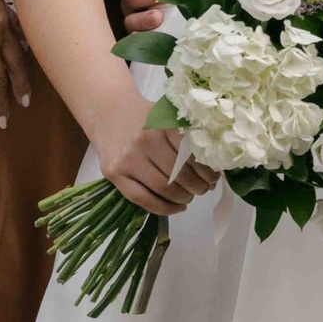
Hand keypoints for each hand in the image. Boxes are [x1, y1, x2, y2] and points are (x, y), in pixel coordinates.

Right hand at [89, 97, 216, 215]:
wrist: (109, 113)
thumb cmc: (146, 118)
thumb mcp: (168, 117)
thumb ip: (188, 136)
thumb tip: (214, 169)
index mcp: (162, 124)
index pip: (191, 155)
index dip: (207, 171)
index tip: (214, 177)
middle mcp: (144, 141)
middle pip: (179, 175)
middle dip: (198, 187)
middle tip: (204, 188)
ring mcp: (128, 159)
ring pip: (164, 189)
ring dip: (183, 198)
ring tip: (190, 196)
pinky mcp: (115, 174)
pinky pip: (143, 199)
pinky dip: (165, 208)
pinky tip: (177, 207)